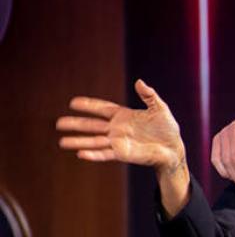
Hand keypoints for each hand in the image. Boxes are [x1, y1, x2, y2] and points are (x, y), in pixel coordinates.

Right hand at [57, 79, 185, 171]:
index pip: (102, 109)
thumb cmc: (168, 128)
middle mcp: (117, 129)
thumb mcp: (159, 108)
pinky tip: (81, 154)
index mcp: (124, 116)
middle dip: (76, 124)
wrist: (173, 148)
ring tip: (62, 142)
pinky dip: (93, 154)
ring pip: (94, 141)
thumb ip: (149, 95)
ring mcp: (118, 142)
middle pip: (92, 125)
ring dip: (79, 142)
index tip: (73, 102)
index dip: (89, 105)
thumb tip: (139, 81)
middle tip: (58, 123)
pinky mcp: (123, 154)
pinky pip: (105, 154)